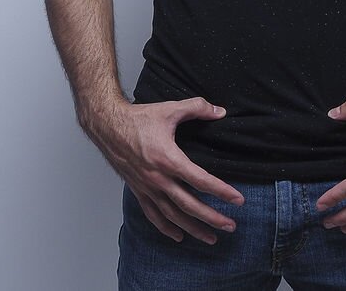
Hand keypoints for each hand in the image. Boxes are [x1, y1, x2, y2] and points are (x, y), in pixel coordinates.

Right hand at [82, 97, 244, 243]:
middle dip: (212, 218)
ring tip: (211, 238)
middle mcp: (158, 178)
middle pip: (189, 205)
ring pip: (173, 216)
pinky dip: (166, 228)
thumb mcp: (170, 109)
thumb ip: (198, 108)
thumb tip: (220, 111)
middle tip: (231, 226)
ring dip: (193, 229)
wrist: (107, 126)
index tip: (238, 200)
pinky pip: (153, 215)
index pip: (201, 180)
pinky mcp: (138, 191)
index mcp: (168, 159)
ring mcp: (147, 187)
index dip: (222, 191)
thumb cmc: (137, 118)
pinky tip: (178, 236)